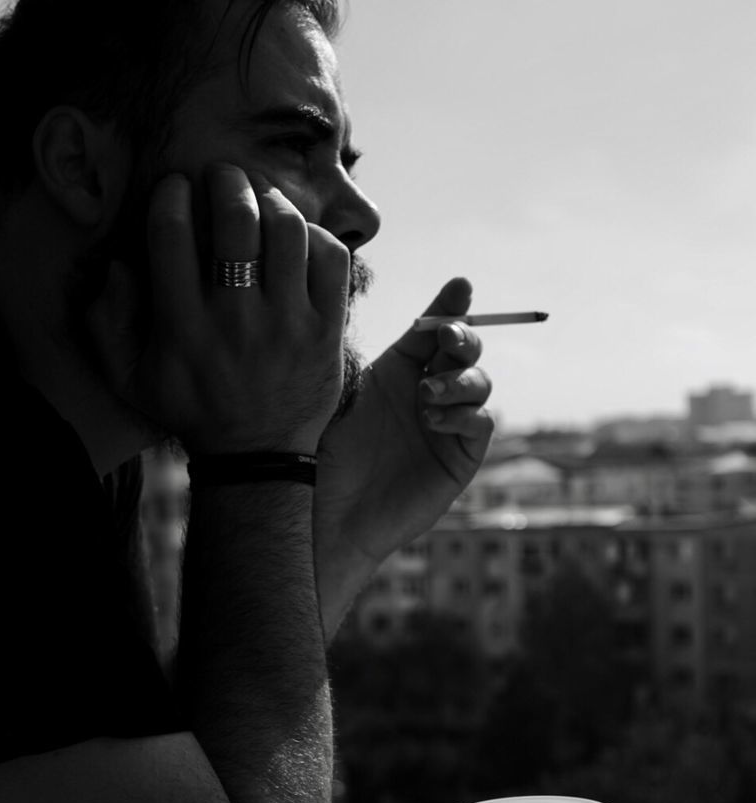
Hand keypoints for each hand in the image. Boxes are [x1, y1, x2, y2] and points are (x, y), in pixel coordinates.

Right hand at [87, 166, 349, 453]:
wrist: (256, 456)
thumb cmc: (191, 408)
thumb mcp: (130, 377)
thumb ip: (107, 322)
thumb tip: (116, 265)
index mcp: (183, 327)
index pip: (172, 235)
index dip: (172, 194)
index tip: (176, 186)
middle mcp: (236, 322)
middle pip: (236, 221)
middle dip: (227, 181)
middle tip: (223, 176)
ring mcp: (287, 326)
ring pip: (287, 231)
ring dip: (272, 200)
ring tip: (261, 198)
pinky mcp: (326, 332)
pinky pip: (330, 259)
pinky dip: (315, 234)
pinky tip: (298, 236)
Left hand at [314, 277, 492, 630]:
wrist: (327, 516)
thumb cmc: (321, 456)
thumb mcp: (337, 395)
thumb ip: (361, 351)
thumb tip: (368, 300)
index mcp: (398, 370)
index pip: (432, 330)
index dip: (450, 306)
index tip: (460, 286)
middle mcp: (428, 392)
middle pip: (465, 351)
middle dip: (463, 337)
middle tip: (447, 338)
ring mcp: (448, 425)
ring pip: (479, 383)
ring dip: (459, 380)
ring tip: (424, 395)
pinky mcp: (460, 459)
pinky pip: (480, 424)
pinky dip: (464, 414)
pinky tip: (433, 419)